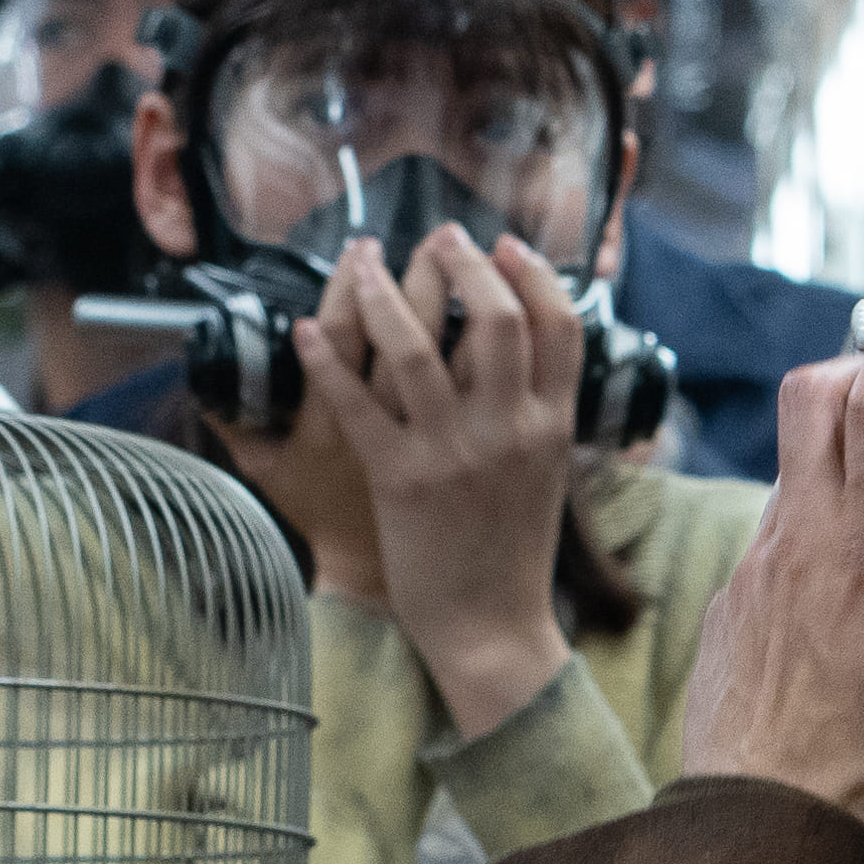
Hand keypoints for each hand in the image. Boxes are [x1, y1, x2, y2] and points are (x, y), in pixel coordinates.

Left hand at [323, 226, 584, 739]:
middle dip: (462, 263)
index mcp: (552, 426)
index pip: (558, 325)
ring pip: (417, 348)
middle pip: (493, 318)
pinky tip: (305, 327)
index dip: (533, 274)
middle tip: (438, 236)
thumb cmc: (513, 549)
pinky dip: (325, 359)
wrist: (491, 626)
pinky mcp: (400, 480)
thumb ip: (541, 410)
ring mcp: (453, 453)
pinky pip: (355, 403)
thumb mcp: (548, 471)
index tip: (505, 245)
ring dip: (385, 292)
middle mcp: (508, 431)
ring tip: (365, 261)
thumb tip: (530, 346)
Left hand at [669, 277, 863, 847]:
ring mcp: (759, 561)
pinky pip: (771, 518)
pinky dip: (812, 504)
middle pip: (812, 394)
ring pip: (789, 455)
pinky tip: (850, 551)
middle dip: (860, 361)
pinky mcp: (735, 593)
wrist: (763, 824)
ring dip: (837, 435)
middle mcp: (805, 538)